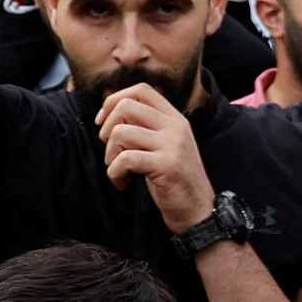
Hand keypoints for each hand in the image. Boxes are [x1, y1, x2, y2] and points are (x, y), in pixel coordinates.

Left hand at [94, 82, 217, 233]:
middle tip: (111, 150)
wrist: (198, 211)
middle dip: (107, 128)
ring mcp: (172, 145)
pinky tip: (123, 183)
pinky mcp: (166, 165)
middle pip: (126, 106)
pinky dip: (114, 173)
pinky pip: (124, 159)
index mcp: (175, 118)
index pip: (141, 89)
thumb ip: (146, 128)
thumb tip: (110, 113)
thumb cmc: (174, 181)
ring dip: (110, 155)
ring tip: (118, 170)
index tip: (103, 122)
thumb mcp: (165, 146)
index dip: (114, 100)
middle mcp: (175, 126)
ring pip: (120, 133)